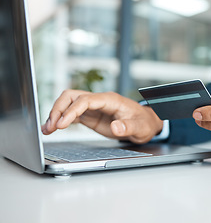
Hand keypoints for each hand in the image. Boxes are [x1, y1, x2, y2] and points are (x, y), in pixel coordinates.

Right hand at [41, 90, 162, 143]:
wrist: (146, 123)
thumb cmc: (144, 123)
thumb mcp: (141, 127)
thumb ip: (129, 127)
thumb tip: (116, 127)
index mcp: (110, 100)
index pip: (86, 100)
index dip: (72, 110)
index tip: (62, 123)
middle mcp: (99, 101)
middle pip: (72, 96)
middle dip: (59, 109)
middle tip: (51, 127)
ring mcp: (94, 108)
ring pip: (69, 103)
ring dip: (57, 114)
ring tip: (47, 129)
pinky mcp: (91, 116)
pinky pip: (72, 114)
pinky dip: (61, 120)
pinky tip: (53, 128)